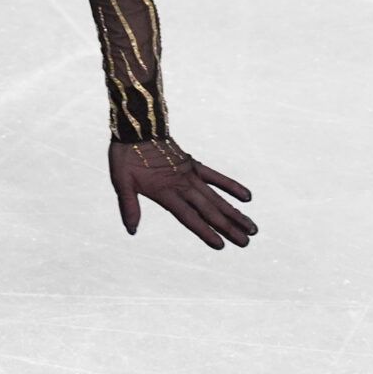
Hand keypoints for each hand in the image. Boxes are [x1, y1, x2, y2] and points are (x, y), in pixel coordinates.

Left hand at [108, 137, 256, 248]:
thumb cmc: (125, 156)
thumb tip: (132, 230)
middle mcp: (182, 185)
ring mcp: (191, 174)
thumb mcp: (121, 182)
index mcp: (165, 192)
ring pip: (217, 197)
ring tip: (251, 227)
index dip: (205, 231)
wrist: (135, 127)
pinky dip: (231, 186)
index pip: (189, 216)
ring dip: (234, 213)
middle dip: (228, 227)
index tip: (221, 245)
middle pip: (209, 210)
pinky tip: (247, 196)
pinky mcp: (194, 164)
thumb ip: (129, 206)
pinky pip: (216, 176)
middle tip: (246, 243)